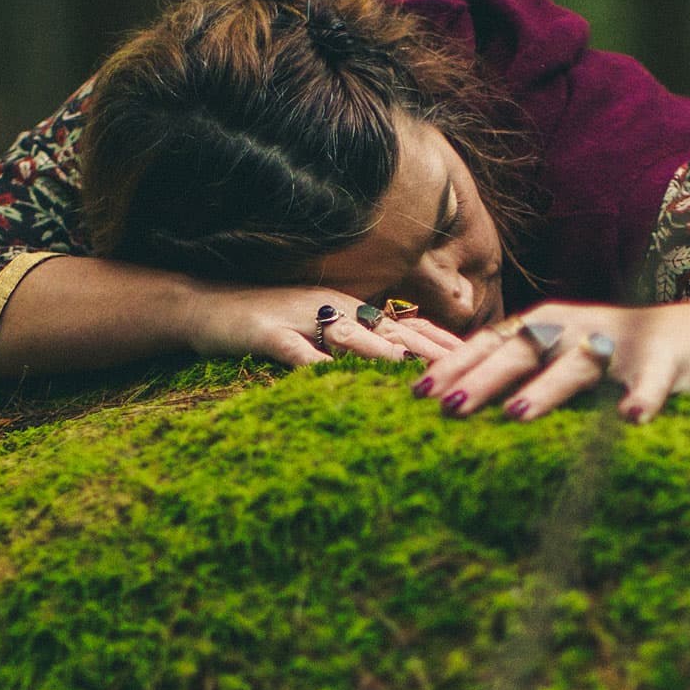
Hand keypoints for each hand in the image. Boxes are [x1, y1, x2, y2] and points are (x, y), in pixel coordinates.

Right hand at [177, 280, 461, 369]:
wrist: (205, 306)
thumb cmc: (268, 322)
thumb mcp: (320, 328)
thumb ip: (359, 342)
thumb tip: (402, 362)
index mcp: (351, 306)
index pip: (408, 322)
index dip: (443, 339)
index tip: (483, 357)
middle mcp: (334, 307)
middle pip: (390, 327)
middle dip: (429, 348)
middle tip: (467, 369)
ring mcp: (301, 318)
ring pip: (348, 335)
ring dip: (380, 354)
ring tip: (411, 374)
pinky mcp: (267, 333)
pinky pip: (295, 351)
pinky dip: (315, 367)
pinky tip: (331, 383)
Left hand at [412, 302, 689, 423]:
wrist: (689, 340)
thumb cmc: (605, 357)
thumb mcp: (553, 360)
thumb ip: (510, 373)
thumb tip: (445, 399)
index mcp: (544, 327)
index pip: (492, 343)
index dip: (457, 365)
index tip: (419, 392)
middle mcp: (574, 330)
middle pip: (525, 351)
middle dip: (486, 377)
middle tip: (451, 406)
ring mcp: (618, 346)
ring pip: (579, 366)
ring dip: (547, 388)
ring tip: (517, 414)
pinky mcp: (663, 364)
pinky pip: (652, 384)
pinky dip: (642, 399)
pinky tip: (630, 418)